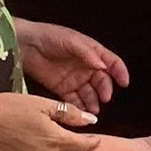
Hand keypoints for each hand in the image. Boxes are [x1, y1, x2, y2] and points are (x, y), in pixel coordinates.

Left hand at [16, 20, 130, 113]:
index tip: (124, 83)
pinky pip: (73, 100)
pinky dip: (79, 107)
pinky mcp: (62, 88)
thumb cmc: (50, 37)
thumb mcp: (72, 41)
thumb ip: (88, 54)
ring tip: (93, 111)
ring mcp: (75, 79)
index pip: (112, 63)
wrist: (25, 45)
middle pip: (102, 80)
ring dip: (93, 102)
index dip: (120, 72)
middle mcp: (86, 67)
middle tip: (105, 98)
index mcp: (93, 52)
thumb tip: (103, 66)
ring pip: (89, 93)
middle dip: (105, 90)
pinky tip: (81, 113)